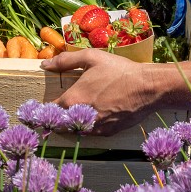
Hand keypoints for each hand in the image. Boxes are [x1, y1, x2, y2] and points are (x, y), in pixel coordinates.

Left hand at [40, 49, 158, 135]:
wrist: (147, 88)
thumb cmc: (118, 71)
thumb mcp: (91, 58)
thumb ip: (65, 61)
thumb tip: (44, 64)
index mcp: (72, 100)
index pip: (48, 110)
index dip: (44, 109)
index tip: (42, 108)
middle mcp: (80, 118)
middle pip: (59, 124)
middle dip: (56, 119)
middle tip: (56, 113)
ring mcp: (94, 128)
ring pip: (75, 131)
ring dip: (72, 125)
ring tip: (75, 114)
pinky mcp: (108, 134)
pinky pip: (91, 133)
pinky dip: (88, 127)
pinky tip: (94, 116)